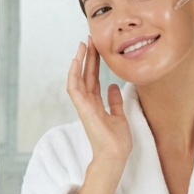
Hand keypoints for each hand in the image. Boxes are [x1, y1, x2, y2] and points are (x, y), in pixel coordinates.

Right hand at [65, 40, 131, 193]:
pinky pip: (74, 88)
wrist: (115, 155)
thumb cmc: (117, 141)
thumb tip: (114, 87)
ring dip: (79, 61)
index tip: (96, 47)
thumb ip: (114, 101)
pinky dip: (74, 73)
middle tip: (89, 39)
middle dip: (87, 56)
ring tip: (83, 44)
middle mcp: (87, 103)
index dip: (93, 63)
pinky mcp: (83, 109)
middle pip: (85, 75)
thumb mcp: (119, 116)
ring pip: (77, 78)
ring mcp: (83, 106)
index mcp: (95, 104)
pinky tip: (76, 60)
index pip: (92, 79)